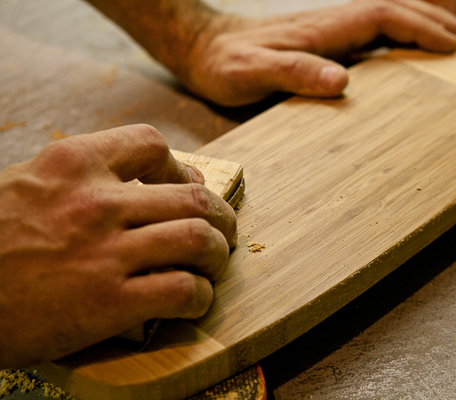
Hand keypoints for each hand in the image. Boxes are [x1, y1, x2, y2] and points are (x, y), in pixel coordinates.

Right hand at [0, 124, 236, 367]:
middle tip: (223, 232)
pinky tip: (193, 300)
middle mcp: (94, 201)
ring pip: (198, 239)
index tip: (189, 185)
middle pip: (193, 196)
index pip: (150, 143)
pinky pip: (181, 290)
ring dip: (218, 254)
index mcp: (72, 163)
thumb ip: (81, 179)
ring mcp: (103, 252)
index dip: (182, 165)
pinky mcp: (106, 303)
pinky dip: (199, 296)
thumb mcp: (27, 186)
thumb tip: (136, 186)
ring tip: (215, 265)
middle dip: (221, 217)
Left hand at [182, 0, 455, 105]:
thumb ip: (294, 72)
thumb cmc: (225, 65)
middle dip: (432, 21)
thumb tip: (343, 82)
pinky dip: (396, 35)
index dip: (420, 27)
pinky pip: (370, 32)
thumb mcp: (252, 72)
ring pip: (384, 17)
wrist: (203, 49)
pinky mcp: (321, 43)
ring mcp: (326, 32)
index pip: (382, 17)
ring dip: (419, 22)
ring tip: (451, 38)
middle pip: (391, 10)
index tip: (452, 45)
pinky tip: (404, 48)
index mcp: (322, 30)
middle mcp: (330, 25)